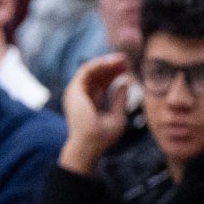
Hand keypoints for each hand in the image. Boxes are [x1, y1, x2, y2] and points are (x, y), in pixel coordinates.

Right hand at [58, 52, 134, 173]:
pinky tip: (112, 62)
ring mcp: (76, 92)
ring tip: (122, 59)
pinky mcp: (74, 90)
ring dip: (106, 62)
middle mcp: (82, 95)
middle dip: (112, 66)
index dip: (114, 73)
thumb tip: (125, 84)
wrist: (90, 144)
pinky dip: (99, 64)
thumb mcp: (118, 116)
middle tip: (127, 60)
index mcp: (91, 101)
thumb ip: (120, 100)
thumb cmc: (102, 135)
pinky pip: (86, 70)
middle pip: (97, 74)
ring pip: (91, 70)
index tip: (129, 68)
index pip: (102, 82)